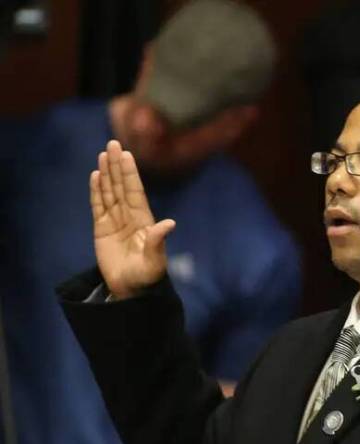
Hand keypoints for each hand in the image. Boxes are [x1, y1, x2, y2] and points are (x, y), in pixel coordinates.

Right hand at [90, 139, 176, 299]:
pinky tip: (95, 176)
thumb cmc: (148, 276)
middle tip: (113, 143)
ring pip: (109, 192)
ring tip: (103, 154)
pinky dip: (96, 191)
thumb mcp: (155, 259)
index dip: (130, 173)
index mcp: (145, 221)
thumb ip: (158, 241)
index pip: (135, 191)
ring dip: (106, 174)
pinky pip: (98, 206)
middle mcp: (130, 217)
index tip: (127, 154)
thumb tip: (170, 224)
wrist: (132, 290)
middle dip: (117, 165)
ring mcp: (115, 222)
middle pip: (121, 186)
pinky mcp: (101, 230)